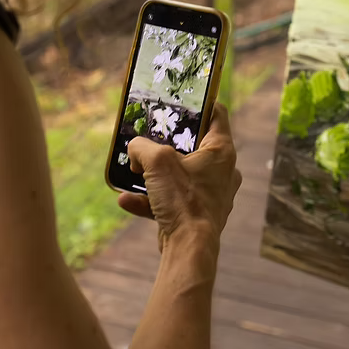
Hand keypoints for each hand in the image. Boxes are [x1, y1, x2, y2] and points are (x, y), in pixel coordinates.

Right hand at [118, 104, 241, 248]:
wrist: (188, 248)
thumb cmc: (182, 200)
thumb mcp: (156, 161)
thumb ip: (141, 146)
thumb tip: (134, 148)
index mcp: (221, 151)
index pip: (217, 114)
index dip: (200, 103)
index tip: (181, 100)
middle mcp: (222, 171)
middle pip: (194, 146)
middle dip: (167, 145)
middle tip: (150, 140)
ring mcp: (211, 194)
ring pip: (180, 175)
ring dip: (155, 176)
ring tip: (134, 173)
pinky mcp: (198, 214)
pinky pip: (172, 200)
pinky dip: (151, 200)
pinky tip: (126, 200)